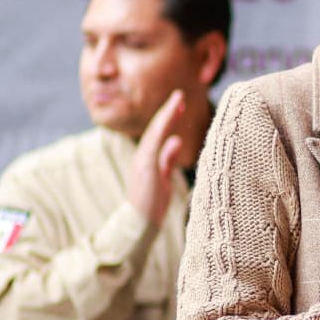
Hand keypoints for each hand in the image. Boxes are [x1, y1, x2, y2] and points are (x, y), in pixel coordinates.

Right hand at [127, 90, 184, 225]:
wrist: (139, 223)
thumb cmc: (153, 203)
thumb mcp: (163, 177)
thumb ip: (168, 159)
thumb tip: (176, 140)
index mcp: (147, 157)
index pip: (158, 132)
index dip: (169, 116)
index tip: (180, 102)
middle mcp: (143, 157)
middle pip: (155, 129)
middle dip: (168, 111)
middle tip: (180, 96)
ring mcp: (143, 165)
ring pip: (154, 136)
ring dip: (166, 119)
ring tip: (177, 104)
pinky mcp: (146, 175)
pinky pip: (154, 153)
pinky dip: (162, 141)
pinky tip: (171, 133)